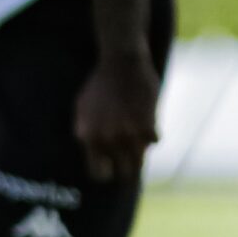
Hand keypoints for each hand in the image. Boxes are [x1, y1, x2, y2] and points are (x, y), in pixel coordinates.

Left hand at [74, 48, 159, 185]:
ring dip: (140, 153)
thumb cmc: (100, 85)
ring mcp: (128, 134)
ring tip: (137, 144)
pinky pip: (155, 142)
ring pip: (140, 161)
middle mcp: (108, 140)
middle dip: (126, 167)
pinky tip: (148, 122)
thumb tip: (95, 158)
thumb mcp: (82, 110)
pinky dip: (153, 134)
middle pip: (123, 171)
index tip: (112, 169)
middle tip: (130, 162)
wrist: (121, 63)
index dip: (107, 172)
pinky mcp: (148, 125)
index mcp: (89, 137)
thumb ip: (87, 134)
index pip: (98, 173)